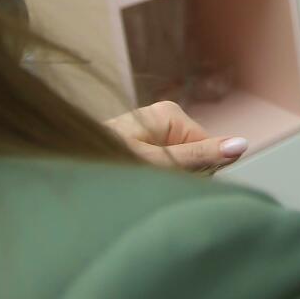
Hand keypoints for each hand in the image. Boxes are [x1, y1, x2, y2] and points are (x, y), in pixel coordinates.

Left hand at [106, 101, 247, 172]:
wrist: (58, 172)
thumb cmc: (101, 168)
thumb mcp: (157, 166)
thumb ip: (199, 157)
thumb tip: (241, 145)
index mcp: (169, 114)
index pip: (210, 149)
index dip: (196, 173)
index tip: (169, 182)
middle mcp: (160, 117)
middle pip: (194, 155)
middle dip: (178, 176)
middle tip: (149, 184)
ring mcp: (148, 130)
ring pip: (176, 163)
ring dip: (161, 179)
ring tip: (134, 184)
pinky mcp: (136, 143)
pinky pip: (159, 164)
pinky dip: (149, 178)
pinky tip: (130, 182)